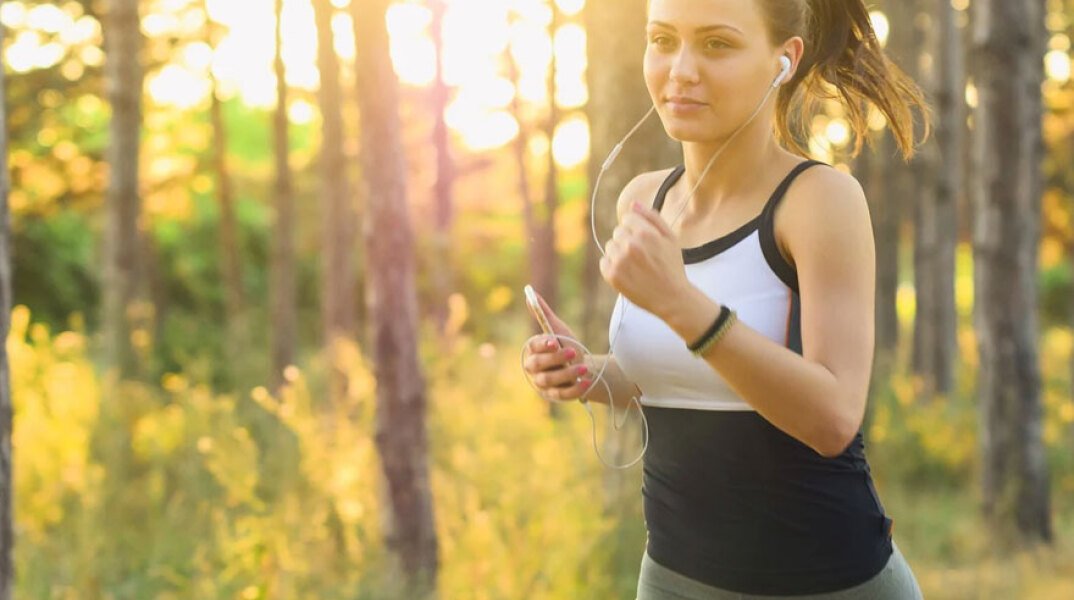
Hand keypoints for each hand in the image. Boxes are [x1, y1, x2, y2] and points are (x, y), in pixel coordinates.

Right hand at [521, 291, 591, 401]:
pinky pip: (562, 394)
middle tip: (573, 352)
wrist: (584, 368)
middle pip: (538, 365)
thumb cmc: (568, 346)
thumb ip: (544, 314)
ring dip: (567, 374)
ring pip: (550, 380)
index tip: (554, 341)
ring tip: (584, 368)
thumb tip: (530, 292)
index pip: (533, 348)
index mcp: (534, 351)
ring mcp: (544, 384)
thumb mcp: (559, 330)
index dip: (542, 345)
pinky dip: (574, 389)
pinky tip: (586, 382)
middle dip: (555, 359)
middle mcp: (535, 369)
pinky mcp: (555, 396)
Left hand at [599, 201, 689, 319]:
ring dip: (619, 253)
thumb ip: (652, 217)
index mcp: (645, 233)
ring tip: (635, 265)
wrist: (671, 297)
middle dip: (627, 240)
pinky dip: (612, 266)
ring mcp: (619, 261)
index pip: (627, 218)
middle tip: (642, 256)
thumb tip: (633, 204)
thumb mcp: (670, 238)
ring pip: (610, 246)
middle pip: (617, 232)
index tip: (645, 241)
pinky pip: (604, 262)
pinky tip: (628, 273)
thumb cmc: (672, 267)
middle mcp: (630, 245)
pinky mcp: (612, 275)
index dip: (636, 229)